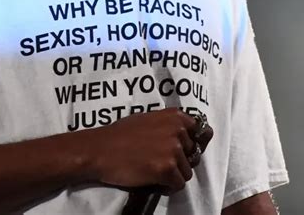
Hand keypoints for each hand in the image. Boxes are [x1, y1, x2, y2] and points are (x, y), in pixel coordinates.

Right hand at [86, 108, 212, 194]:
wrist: (101, 149)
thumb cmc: (121, 134)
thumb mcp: (148, 119)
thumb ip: (168, 124)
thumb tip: (186, 134)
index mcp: (175, 116)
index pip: (202, 131)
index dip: (192, 143)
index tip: (182, 150)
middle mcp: (178, 130)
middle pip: (193, 154)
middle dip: (179, 161)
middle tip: (159, 161)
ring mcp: (174, 149)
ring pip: (187, 172)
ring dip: (173, 175)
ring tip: (153, 171)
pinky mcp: (168, 168)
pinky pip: (178, 184)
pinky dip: (167, 187)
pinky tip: (152, 180)